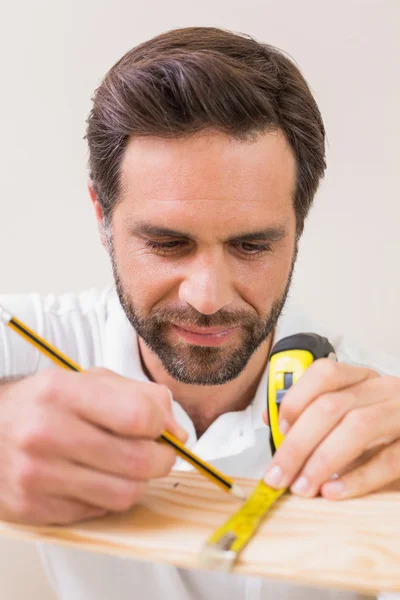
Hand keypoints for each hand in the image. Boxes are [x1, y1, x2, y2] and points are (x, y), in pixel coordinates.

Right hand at [0, 368, 186, 524]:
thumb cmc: (47, 402)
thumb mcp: (91, 380)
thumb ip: (141, 396)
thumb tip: (177, 432)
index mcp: (62, 391)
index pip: (139, 416)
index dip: (163, 425)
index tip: (161, 428)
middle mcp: (45, 433)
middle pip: (138, 461)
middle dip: (162, 459)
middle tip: (157, 453)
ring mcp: (36, 475)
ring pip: (124, 494)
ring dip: (137, 481)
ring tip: (126, 466)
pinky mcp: (31, 508)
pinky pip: (98, 512)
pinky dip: (107, 497)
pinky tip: (94, 478)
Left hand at [263, 359, 399, 498]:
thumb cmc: (383, 433)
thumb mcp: (350, 417)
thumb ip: (316, 418)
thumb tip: (272, 421)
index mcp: (362, 379)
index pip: (324, 374)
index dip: (296, 399)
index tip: (277, 428)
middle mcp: (383, 389)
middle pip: (331, 406)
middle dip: (297, 443)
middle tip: (277, 475)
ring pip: (357, 426)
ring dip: (322, 459)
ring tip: (302, 487)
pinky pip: (387, 459)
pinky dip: (357, 477)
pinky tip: (334, 491)